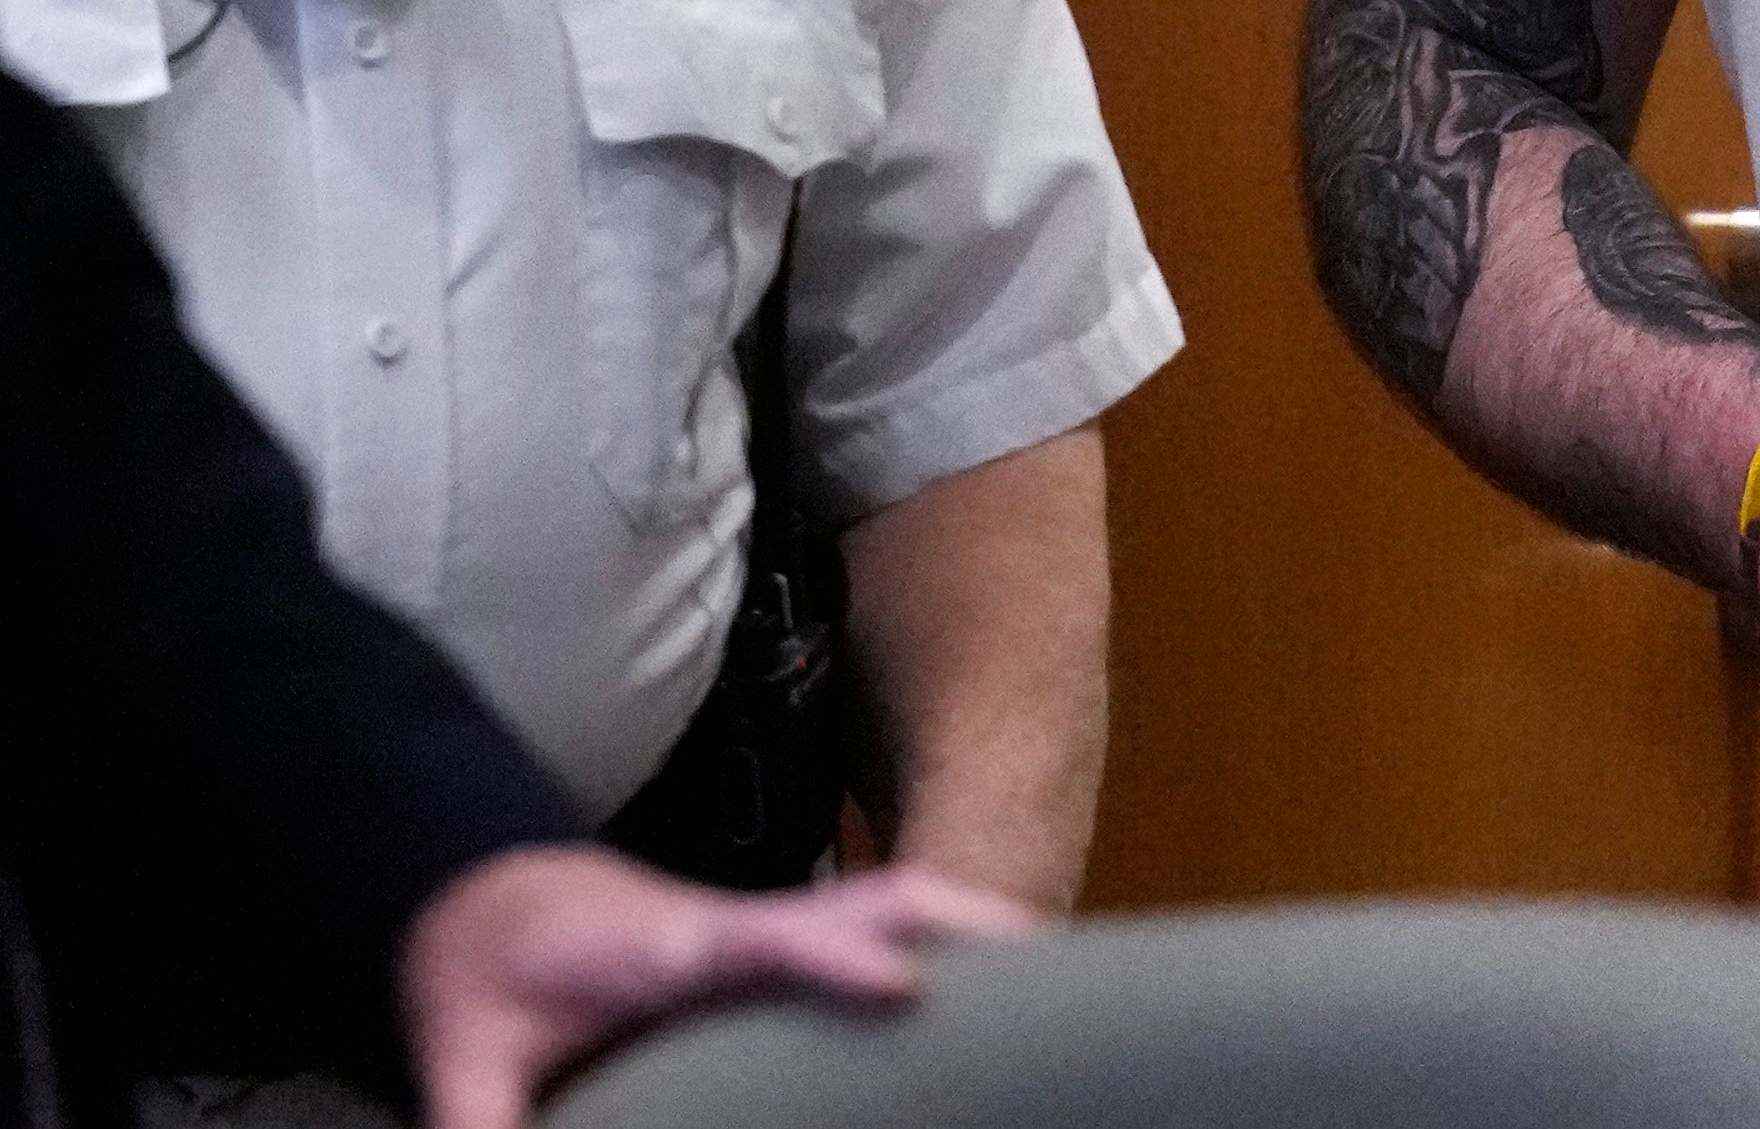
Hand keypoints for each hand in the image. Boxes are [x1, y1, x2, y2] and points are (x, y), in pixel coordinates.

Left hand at [401, 844, 1033, 1128]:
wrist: (490, 898)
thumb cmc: (485, 981)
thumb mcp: (458, 1058)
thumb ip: (482, 1124)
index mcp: (659, 948)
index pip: (756, 941)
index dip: (831, 958)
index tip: (905, 983)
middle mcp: (730, 924)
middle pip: (857, 898)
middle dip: (949, 914)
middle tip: (1040, 944)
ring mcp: (764, 925)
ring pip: (885, 901)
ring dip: (968, 917)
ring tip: (1056, 955)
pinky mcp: (779, 940)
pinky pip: (878, 922)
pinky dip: (949, 931)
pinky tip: (1001, 973)